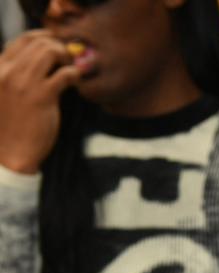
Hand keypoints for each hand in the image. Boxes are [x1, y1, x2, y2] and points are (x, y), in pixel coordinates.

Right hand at [0, 31, 81, 173]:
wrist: (10, 152)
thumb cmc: (11, 125)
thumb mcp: (5, 93)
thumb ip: (17, 75)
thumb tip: (42, 61)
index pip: (22, 40)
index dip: (44, 38)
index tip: (57, 46)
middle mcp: (7, 71)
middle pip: (38, 42)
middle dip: (58, 46)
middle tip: (69, 60)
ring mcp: (23, 83)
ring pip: (50, 51)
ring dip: (67, 57)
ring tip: (72, 69)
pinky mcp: (41, 97)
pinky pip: (64, 74)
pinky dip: (74, 73)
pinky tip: (76, 80)